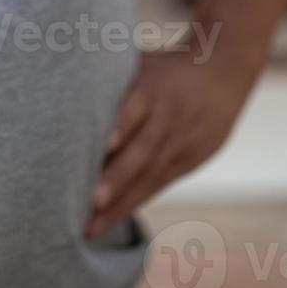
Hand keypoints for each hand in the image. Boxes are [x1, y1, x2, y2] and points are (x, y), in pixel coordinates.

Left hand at [85, 48, 260, 238]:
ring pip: (151, 175)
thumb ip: (108, 75)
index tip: (101, 146)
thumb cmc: (167, 65)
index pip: (135, 108)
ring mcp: (183, 142)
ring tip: (92, 226)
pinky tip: (110, 220)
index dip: (120, 127)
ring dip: (121, 201)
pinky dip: (135, 201)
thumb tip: (60, 83)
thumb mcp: (142, 61)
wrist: (225, 70)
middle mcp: (170, 117)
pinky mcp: (191, 159)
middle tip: (91, 202)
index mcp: (154, 87)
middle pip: (143, 150)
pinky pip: (159, 184)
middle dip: (117, 178)